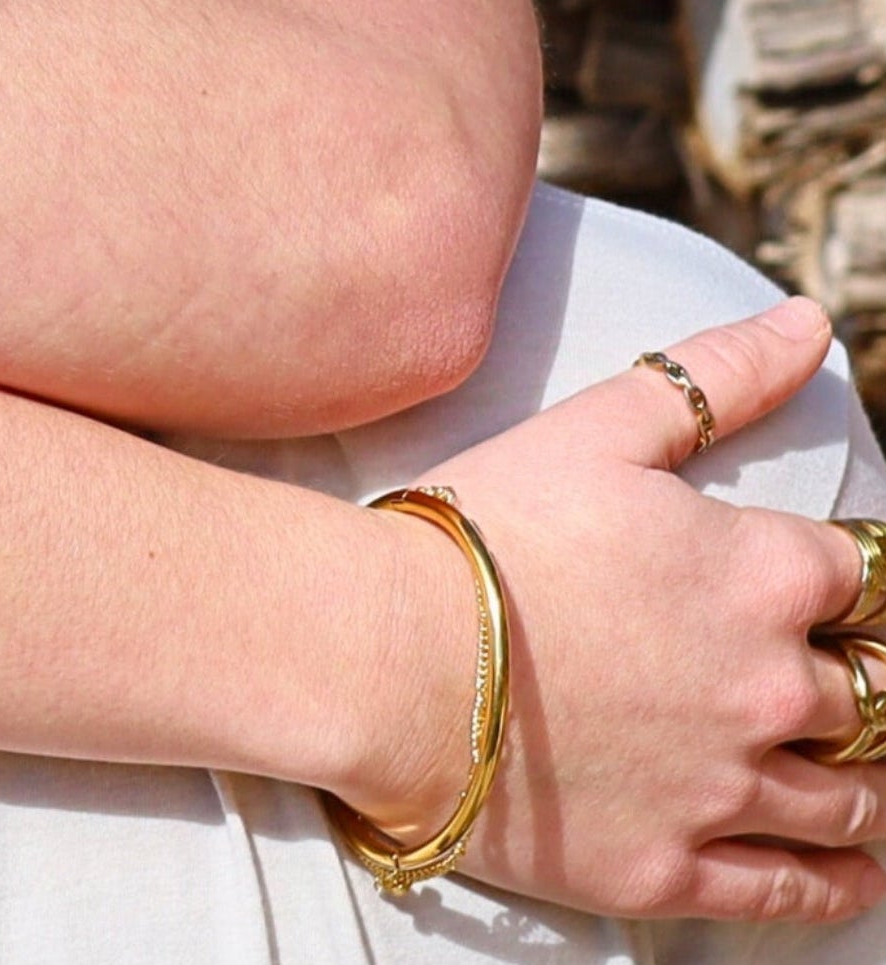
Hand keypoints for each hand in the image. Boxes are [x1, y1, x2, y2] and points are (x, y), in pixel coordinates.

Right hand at [338, 300, 884, 923]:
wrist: (377, 652)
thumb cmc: (477, 529)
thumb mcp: (595, 429)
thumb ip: (715, 378)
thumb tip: (810, 322)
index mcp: (761, 572)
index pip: (870, 576)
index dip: (857, 581)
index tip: (836, 589)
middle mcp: (770, 684)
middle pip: (878, 695)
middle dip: (867, 682)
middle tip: (840, 677)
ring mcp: (728, 786)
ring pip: (855, 799)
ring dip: (869, 781)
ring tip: (855, 771)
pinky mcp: (677, 865)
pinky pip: (798, 889)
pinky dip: (840, 879)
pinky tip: (849, 865)